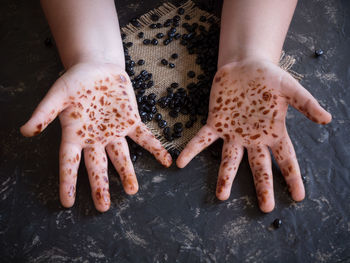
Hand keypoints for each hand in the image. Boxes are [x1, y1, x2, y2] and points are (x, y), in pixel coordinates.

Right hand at [21, 63, 171, 211]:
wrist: (97, 67)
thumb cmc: (75, 81)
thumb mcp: (57, 94)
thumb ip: (44, 113)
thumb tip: (25, 131)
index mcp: (75, 134)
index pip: (69, 162)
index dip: (68, 181)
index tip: (67, 203)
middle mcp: (96, 138)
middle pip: (97, 166)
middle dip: (100, 185)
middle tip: (103, 208)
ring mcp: (115, 131)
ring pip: (121, 156)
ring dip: (127, 172)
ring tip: (133, 190)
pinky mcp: (131, 121)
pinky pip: (144, 137)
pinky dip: (155, 148)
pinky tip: (166, 161)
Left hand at [177, 59, 330, 211]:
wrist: (245, 65)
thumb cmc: (269, 77)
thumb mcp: (290, 88)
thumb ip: (306, 104)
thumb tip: (327, 119)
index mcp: (273, 132)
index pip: (286, 158)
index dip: (292, 177)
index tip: (299, 197)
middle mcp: (253, 138)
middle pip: (259, 166)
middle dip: (262, 186)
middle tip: (266, 208)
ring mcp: (233, 133)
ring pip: (229, 159)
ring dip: (225, 177)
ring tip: (221, 196)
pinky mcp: (216, 123)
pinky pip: (202, 140)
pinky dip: (192, 150)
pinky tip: (181, 162)